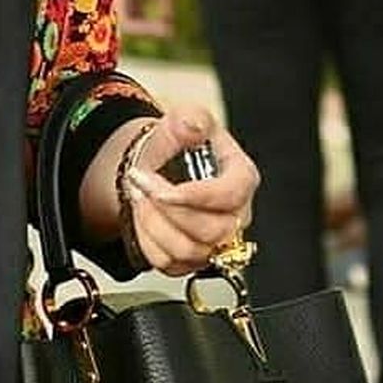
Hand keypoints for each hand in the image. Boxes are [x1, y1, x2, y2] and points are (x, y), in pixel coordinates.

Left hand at [124, 106, 258, 276]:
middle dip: (167, 209)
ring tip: (140, 196)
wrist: (159, 166)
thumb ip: (189, 119)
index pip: (231, 196)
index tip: (163, 190)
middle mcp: (236, 215)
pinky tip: (143, 216)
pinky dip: (147, 240)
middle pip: (211, 231)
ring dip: (153, 223)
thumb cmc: (178, 145)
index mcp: (242, 178)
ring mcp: (216, 242)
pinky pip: (168, 263)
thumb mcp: (184, 119)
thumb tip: (193, 125)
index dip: (197, 196)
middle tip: (141, 183)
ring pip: (188, 251)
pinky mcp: (193, 260)